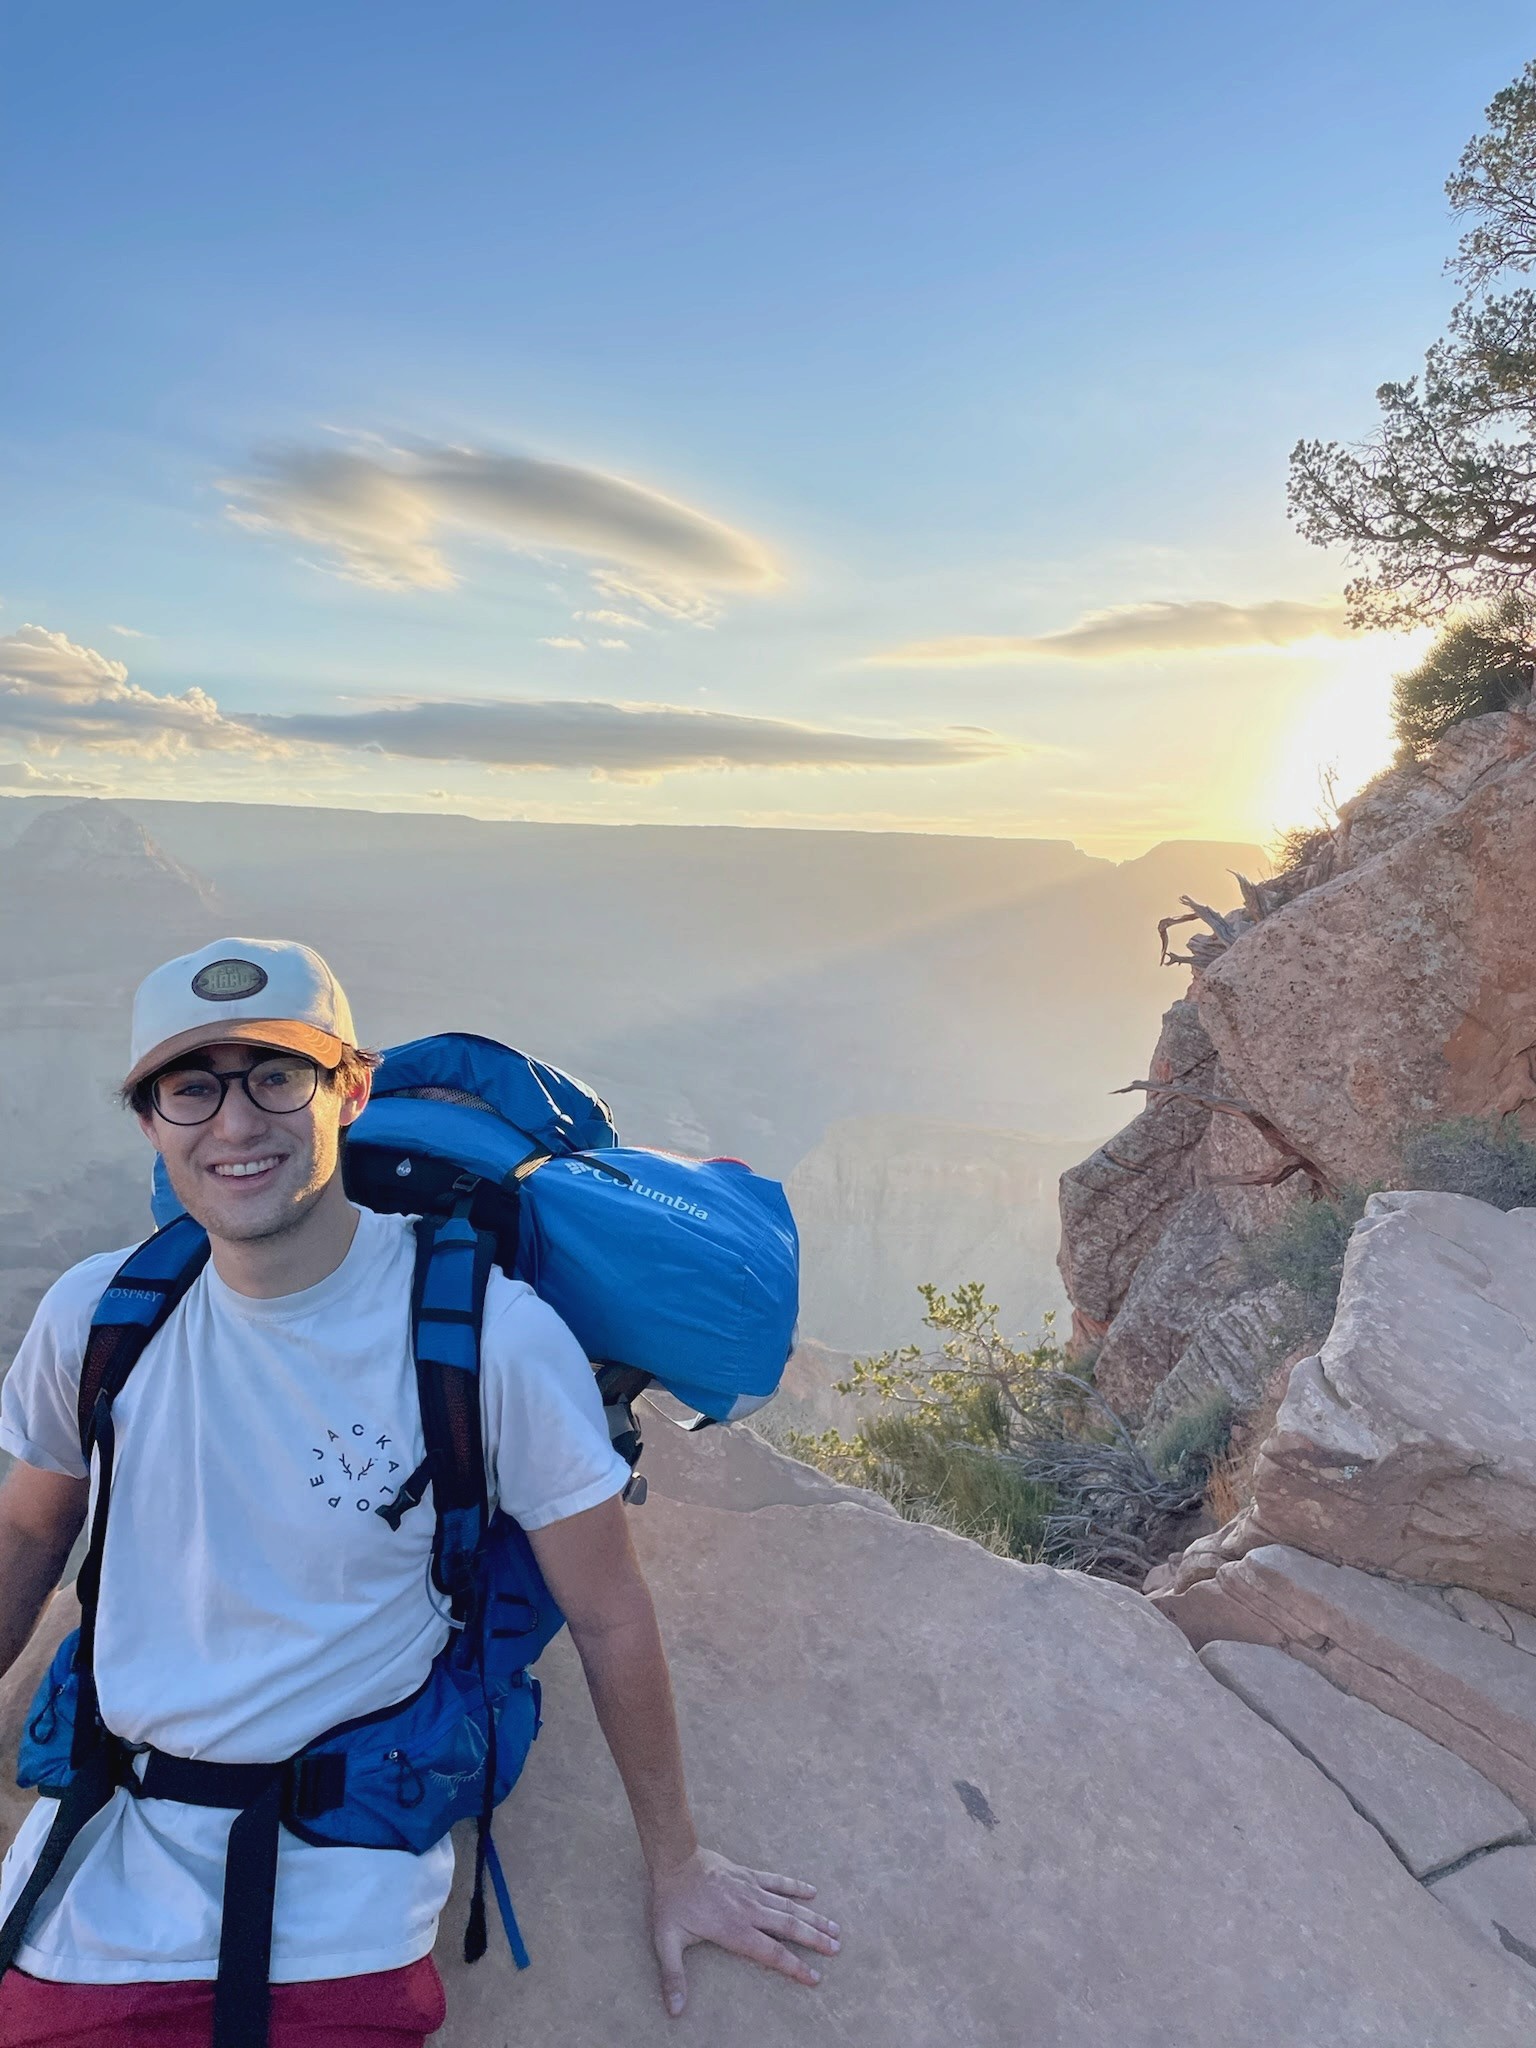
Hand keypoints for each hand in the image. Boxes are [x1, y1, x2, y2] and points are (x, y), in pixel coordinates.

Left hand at [648, 1846, 839, 2017]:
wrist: (675, 1859)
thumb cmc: (671, 1902)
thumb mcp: (666, 1942)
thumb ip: (673, 1976)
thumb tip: (675, 2010)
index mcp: (735, 1931)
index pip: (772, 1953)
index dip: (795, 1967)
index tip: (815, 1977)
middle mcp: (749, 1911)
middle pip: (790, 1928)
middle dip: (815, 1941)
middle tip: (836, 1950)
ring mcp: (752, 1890)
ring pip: (789, 1906)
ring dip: (813, 1917)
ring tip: (835, 1928)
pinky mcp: (749, 1875)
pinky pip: (778, 1881)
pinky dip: (796, 1887)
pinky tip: (812, 1891)